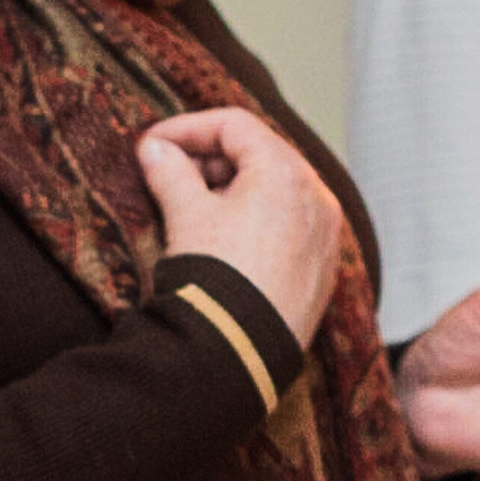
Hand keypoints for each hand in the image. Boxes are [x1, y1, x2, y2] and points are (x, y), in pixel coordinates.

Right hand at [136, 109, 343, 346]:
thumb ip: (169, 172)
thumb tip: (154, 150)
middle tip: (169, 173)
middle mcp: (317, 197)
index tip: (153, 144)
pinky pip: (290, 226)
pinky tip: (225, 240)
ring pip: (277, 191)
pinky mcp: (322, 269)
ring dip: (233, 189)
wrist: (239, 355)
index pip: (234, 125)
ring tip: (193, 208)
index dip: (187, 128)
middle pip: (261, 154)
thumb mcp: (185, 217)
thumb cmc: (216, 280)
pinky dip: (258, 220)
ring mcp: (325, 235)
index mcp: (286, 172)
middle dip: (210, 160)